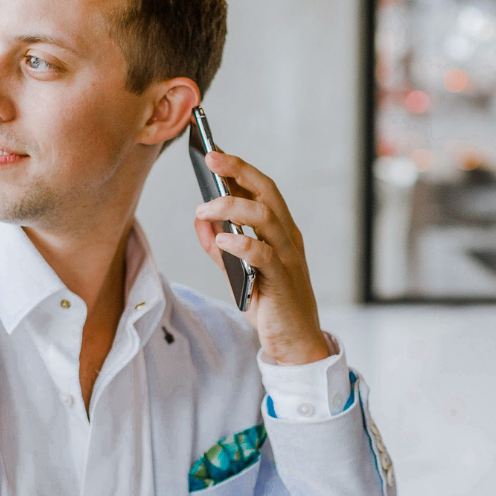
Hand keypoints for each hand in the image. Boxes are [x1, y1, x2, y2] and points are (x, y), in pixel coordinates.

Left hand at [193, 152, 330, 365]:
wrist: (295, 343)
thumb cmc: (271, 305)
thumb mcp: (238, 272)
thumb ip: (220, 247)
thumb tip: (200, 220)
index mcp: (280, 231)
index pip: (262, 190)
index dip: (240, 168)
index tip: (215, 152)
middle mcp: (287, 238)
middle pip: (266, 192)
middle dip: (238, 171)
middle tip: (211, 158)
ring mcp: (287, 257)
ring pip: (265, 217)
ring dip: (231, 206)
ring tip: (203, 208)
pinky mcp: (281, 280)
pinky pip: (263, 254)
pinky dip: (241, 242)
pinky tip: (221, 238)